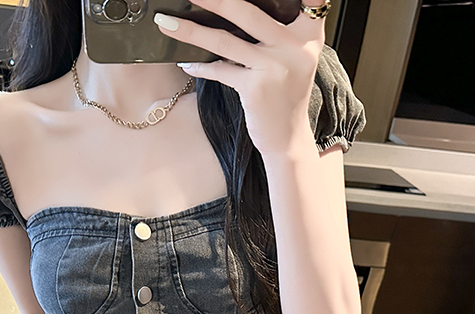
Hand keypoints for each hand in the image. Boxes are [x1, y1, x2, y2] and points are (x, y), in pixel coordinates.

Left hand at [154, 0, 324, 156]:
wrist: (288, 138)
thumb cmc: (285, 96)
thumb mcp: (293, 59)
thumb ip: (277, 33)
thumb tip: (231, 10)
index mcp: (308, 34)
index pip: (305, 0)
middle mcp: (295, 47)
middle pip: (249, 12)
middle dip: (214, 0)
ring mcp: (275, 68)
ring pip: (226, 41)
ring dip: (191, 31)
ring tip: (166, 23)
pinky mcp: (255, 89)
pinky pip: (221, 71)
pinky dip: (200, 68)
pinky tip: (186, 63)